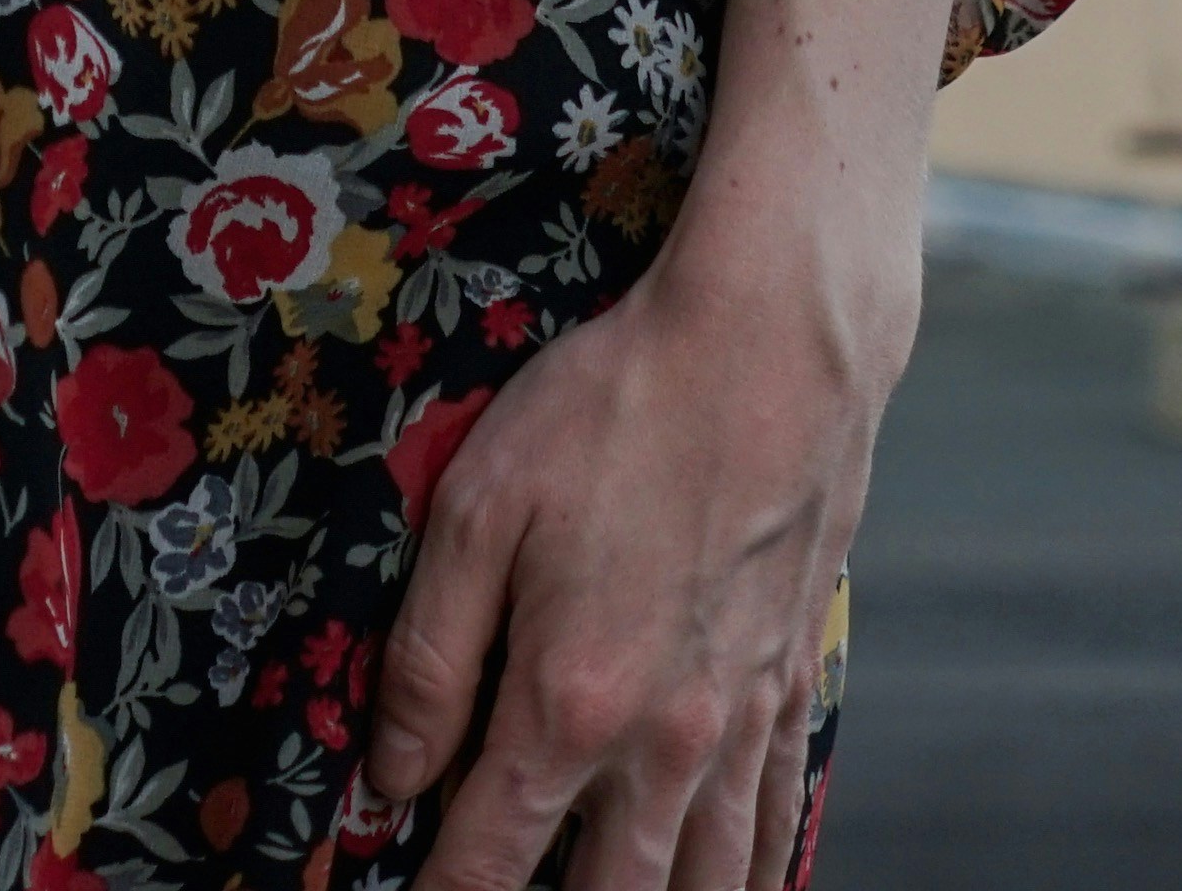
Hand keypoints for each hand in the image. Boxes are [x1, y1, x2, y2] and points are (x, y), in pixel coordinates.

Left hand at [362, 223, 908, 890]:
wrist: (772, 345)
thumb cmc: (615, 408)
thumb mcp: (477, 509)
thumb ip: (427, 657)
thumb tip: (390, 773)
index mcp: (572, 703)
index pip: (492, 858)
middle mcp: (667, 740)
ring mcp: (742, 720)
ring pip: (707, 879)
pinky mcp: (791, 683)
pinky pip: (775, 818)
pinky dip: (751, 868)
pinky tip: (730, 881)